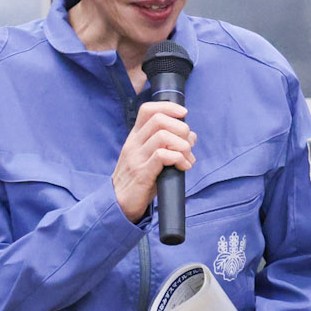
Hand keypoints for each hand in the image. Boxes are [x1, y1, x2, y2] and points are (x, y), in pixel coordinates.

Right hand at [111, 99, 195, 222]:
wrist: (120, 204)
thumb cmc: (140, 180)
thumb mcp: (152, 158)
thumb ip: (169, 145)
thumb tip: (191, 135)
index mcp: (135, 137)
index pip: (148, 110)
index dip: (168, 107)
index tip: (184, 113)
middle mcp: (134, 144)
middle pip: (159, 120)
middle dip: (181, 128)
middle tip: (188, 144)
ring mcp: (137, 158)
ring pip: (163, 136)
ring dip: (183, 146)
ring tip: (188, 159)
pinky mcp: (142, 173)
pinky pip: (162, 156)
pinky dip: (179, 158)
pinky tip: (183, 167)